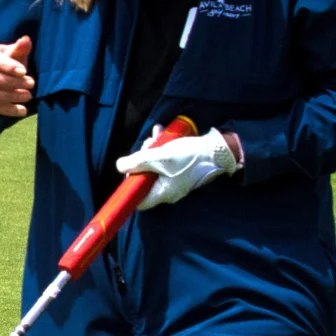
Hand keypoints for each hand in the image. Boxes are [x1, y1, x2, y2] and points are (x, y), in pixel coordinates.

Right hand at [0, 35, 34, 117]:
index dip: (8, 66)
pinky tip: (22, 110)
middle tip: (32, 84)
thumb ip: (20, 48)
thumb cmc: (9, 60)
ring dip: (11, 97)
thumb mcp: (14, 53)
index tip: (24, 71)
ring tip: (28, 96)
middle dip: (12, 83)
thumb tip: (26, 40)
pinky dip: (7, 110)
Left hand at [115, 129, 241, 209]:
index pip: (139, 201)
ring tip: (156, 135)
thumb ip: (138, 162)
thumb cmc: (188, 156)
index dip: (131, 185)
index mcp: (163, 193)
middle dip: (142, 160)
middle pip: (145, 179)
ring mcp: (174, 182)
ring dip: (151, 151)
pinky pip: (164, 163)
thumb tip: (119, 166)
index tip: (131, 168)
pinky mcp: (180, 171)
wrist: (216, 150)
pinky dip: (160, 150)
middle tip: (147, 145)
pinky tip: (161, 134)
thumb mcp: (160, 157)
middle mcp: (168, 191)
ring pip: (154, 168)